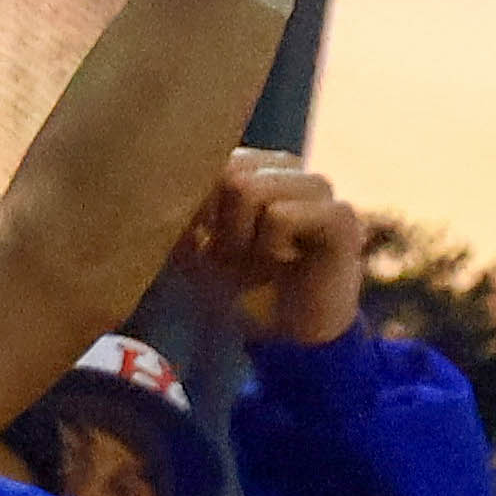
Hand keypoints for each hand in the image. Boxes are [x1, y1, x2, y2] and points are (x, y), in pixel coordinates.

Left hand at [174, 154, 367, 347]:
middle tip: (236, 258)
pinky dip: (268, 249)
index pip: (208, 159)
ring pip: (248, 188)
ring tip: (261, 263)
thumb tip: (155, 192)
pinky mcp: (340, 215)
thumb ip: (179, 217)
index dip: (196, 208)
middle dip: (218, 225)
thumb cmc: (241, 286)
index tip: (206, 245)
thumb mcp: (195, 249)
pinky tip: (285, 265)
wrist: (289, 336)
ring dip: (241, 240)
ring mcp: (317, 187)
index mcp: (254, 165)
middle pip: (224, 170)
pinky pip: (280, 216)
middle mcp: (287, 167)